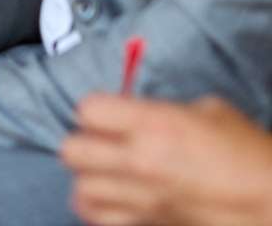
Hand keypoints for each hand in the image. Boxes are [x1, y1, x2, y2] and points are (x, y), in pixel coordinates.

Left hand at [63, 95, 271, 225]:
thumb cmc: (250, 155)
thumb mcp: (211, 112)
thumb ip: (164, 109)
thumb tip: (139, 112)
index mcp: (155, 124)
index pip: (87, 110)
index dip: (96, 110)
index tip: (108, 114)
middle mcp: (140, 161)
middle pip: (72, 150)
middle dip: (84, 143)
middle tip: (102, 142)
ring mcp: (143, 198)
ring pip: (80, 189)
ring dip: (89, 178)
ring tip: (107, 172)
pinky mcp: (149, 224)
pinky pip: (99, 218)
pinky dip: (99, 207)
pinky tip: (113, 198)